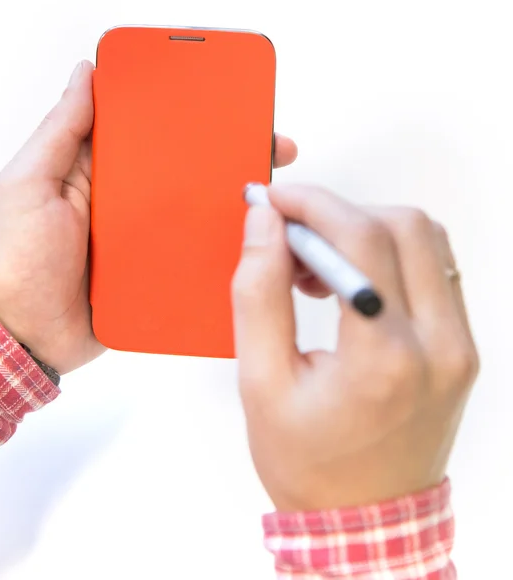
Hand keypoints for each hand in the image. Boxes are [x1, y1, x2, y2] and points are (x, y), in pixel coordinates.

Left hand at [0, 61, 298, 373]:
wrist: (27, 336)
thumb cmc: (16, 262)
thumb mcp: (28, 184)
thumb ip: (60, 132)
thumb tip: (86, 74)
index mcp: (96, 170)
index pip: (145, 128)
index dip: (181, 110)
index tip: (222, 95)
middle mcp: (123, 199)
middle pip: (179, 168)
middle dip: (221, 152)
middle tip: (265, 143)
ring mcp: (141, 236)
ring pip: (190, 209)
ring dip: (224, 199)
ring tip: (268, 188)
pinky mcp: (153, 270)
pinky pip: (189, 251)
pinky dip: (214, 245)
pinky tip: (245, 237)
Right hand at [232, 184, 478, 510]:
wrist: (362, 517)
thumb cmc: (308, 463)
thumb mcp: (259, 382)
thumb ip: (258, 294)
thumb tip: (264, 227)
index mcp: (383, 359)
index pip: (360, 240)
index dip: (312, 205)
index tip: (275, 202)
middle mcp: (438, 346)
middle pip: (403, 226)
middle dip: (337, 212)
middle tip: (291, 234)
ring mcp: (459, 347)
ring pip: (426, 240)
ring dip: (366, 229)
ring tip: (316, 265)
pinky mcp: (461, 348)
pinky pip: (433, 270)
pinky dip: (388, 254)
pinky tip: (348, 280)